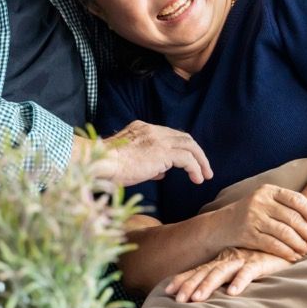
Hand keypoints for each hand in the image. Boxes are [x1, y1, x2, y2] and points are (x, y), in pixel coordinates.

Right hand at [94, 120, 212, 186]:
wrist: (101, 163)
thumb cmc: (107, 166)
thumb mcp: (129, 160)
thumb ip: (146, 163)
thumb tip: (161, 172)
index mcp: (142, 128)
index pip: (169, 135)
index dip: (180, 148)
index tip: (186, 163)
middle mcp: (152, 130)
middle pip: (183, 137)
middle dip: (197, 153)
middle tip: (204, 168)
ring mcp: (158, 139)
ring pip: (190, 146)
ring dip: (200, 161)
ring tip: (205, 175)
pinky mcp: (162, 152)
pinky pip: (187, 159)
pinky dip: (195, 168)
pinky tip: (197, 179)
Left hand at [165, 247, 291, 301]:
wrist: (287, 240)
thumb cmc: (263, 257)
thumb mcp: (241, 267)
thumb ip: (227, 276)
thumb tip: (208, 293)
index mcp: (222, 260)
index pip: (198, 270)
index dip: (183, 279)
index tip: (167, 290)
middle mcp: (228, 258)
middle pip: (204, 273)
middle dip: (189, 286)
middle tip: (177, 300)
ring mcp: (243, 259)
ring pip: (221, 272)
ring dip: (208, 285)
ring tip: (197, 299)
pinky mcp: (260, 261)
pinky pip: (249, 272)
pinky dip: (240, 281)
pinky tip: (233, 293)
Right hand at [211, 184, 306, 261]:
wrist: (221, 225)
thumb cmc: (251, 214)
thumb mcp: (265, 201)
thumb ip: (286, 206)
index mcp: (268, 190)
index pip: (297, 200)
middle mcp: (260, 201)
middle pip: (293, 218)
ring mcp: (253, 217)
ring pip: (285, 233)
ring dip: (299, 244)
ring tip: (306, 251)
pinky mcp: (248, 233)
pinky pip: (273, 244)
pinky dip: (286, 252)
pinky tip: (293, 256)